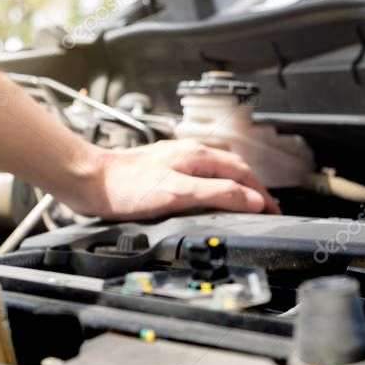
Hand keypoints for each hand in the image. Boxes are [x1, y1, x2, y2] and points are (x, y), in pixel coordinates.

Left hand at [62, 140, 280, 220]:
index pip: (243, 172)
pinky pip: (199, 178)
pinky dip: (214, 189)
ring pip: (216, 171)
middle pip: (232, 168)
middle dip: (253, 188)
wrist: (89, 181)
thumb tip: (252, 199)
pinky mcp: (162, 172)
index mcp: (197, 156)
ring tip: (244, 204)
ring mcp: (175, 161)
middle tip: (266, 209)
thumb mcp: (178, 193)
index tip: (275, 211)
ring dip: (235, 186)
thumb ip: (217, 194)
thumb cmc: (126, 187)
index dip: (262, 193)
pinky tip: (208, 199)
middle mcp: (188, 154)